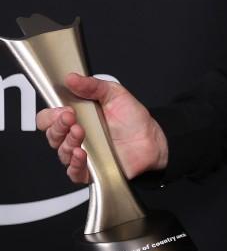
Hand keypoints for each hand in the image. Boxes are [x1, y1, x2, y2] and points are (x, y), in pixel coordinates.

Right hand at [34, 73, 167, 183]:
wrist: (153, 142)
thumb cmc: (134, 121)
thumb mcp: (116, 95)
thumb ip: (94, 86)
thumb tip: (73, 78)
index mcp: (78, 117)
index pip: (50, 118)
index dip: (51, 115)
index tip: (63, 108)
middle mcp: (76, 136)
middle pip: (52, 135)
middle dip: (58, 125)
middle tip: (70, 117)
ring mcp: (82, 154)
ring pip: (62, 152)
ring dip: (68, 141)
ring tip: (80, 132)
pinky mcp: (90, 170)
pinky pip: (74, 172)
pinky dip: (75, 163)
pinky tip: (81, 153)